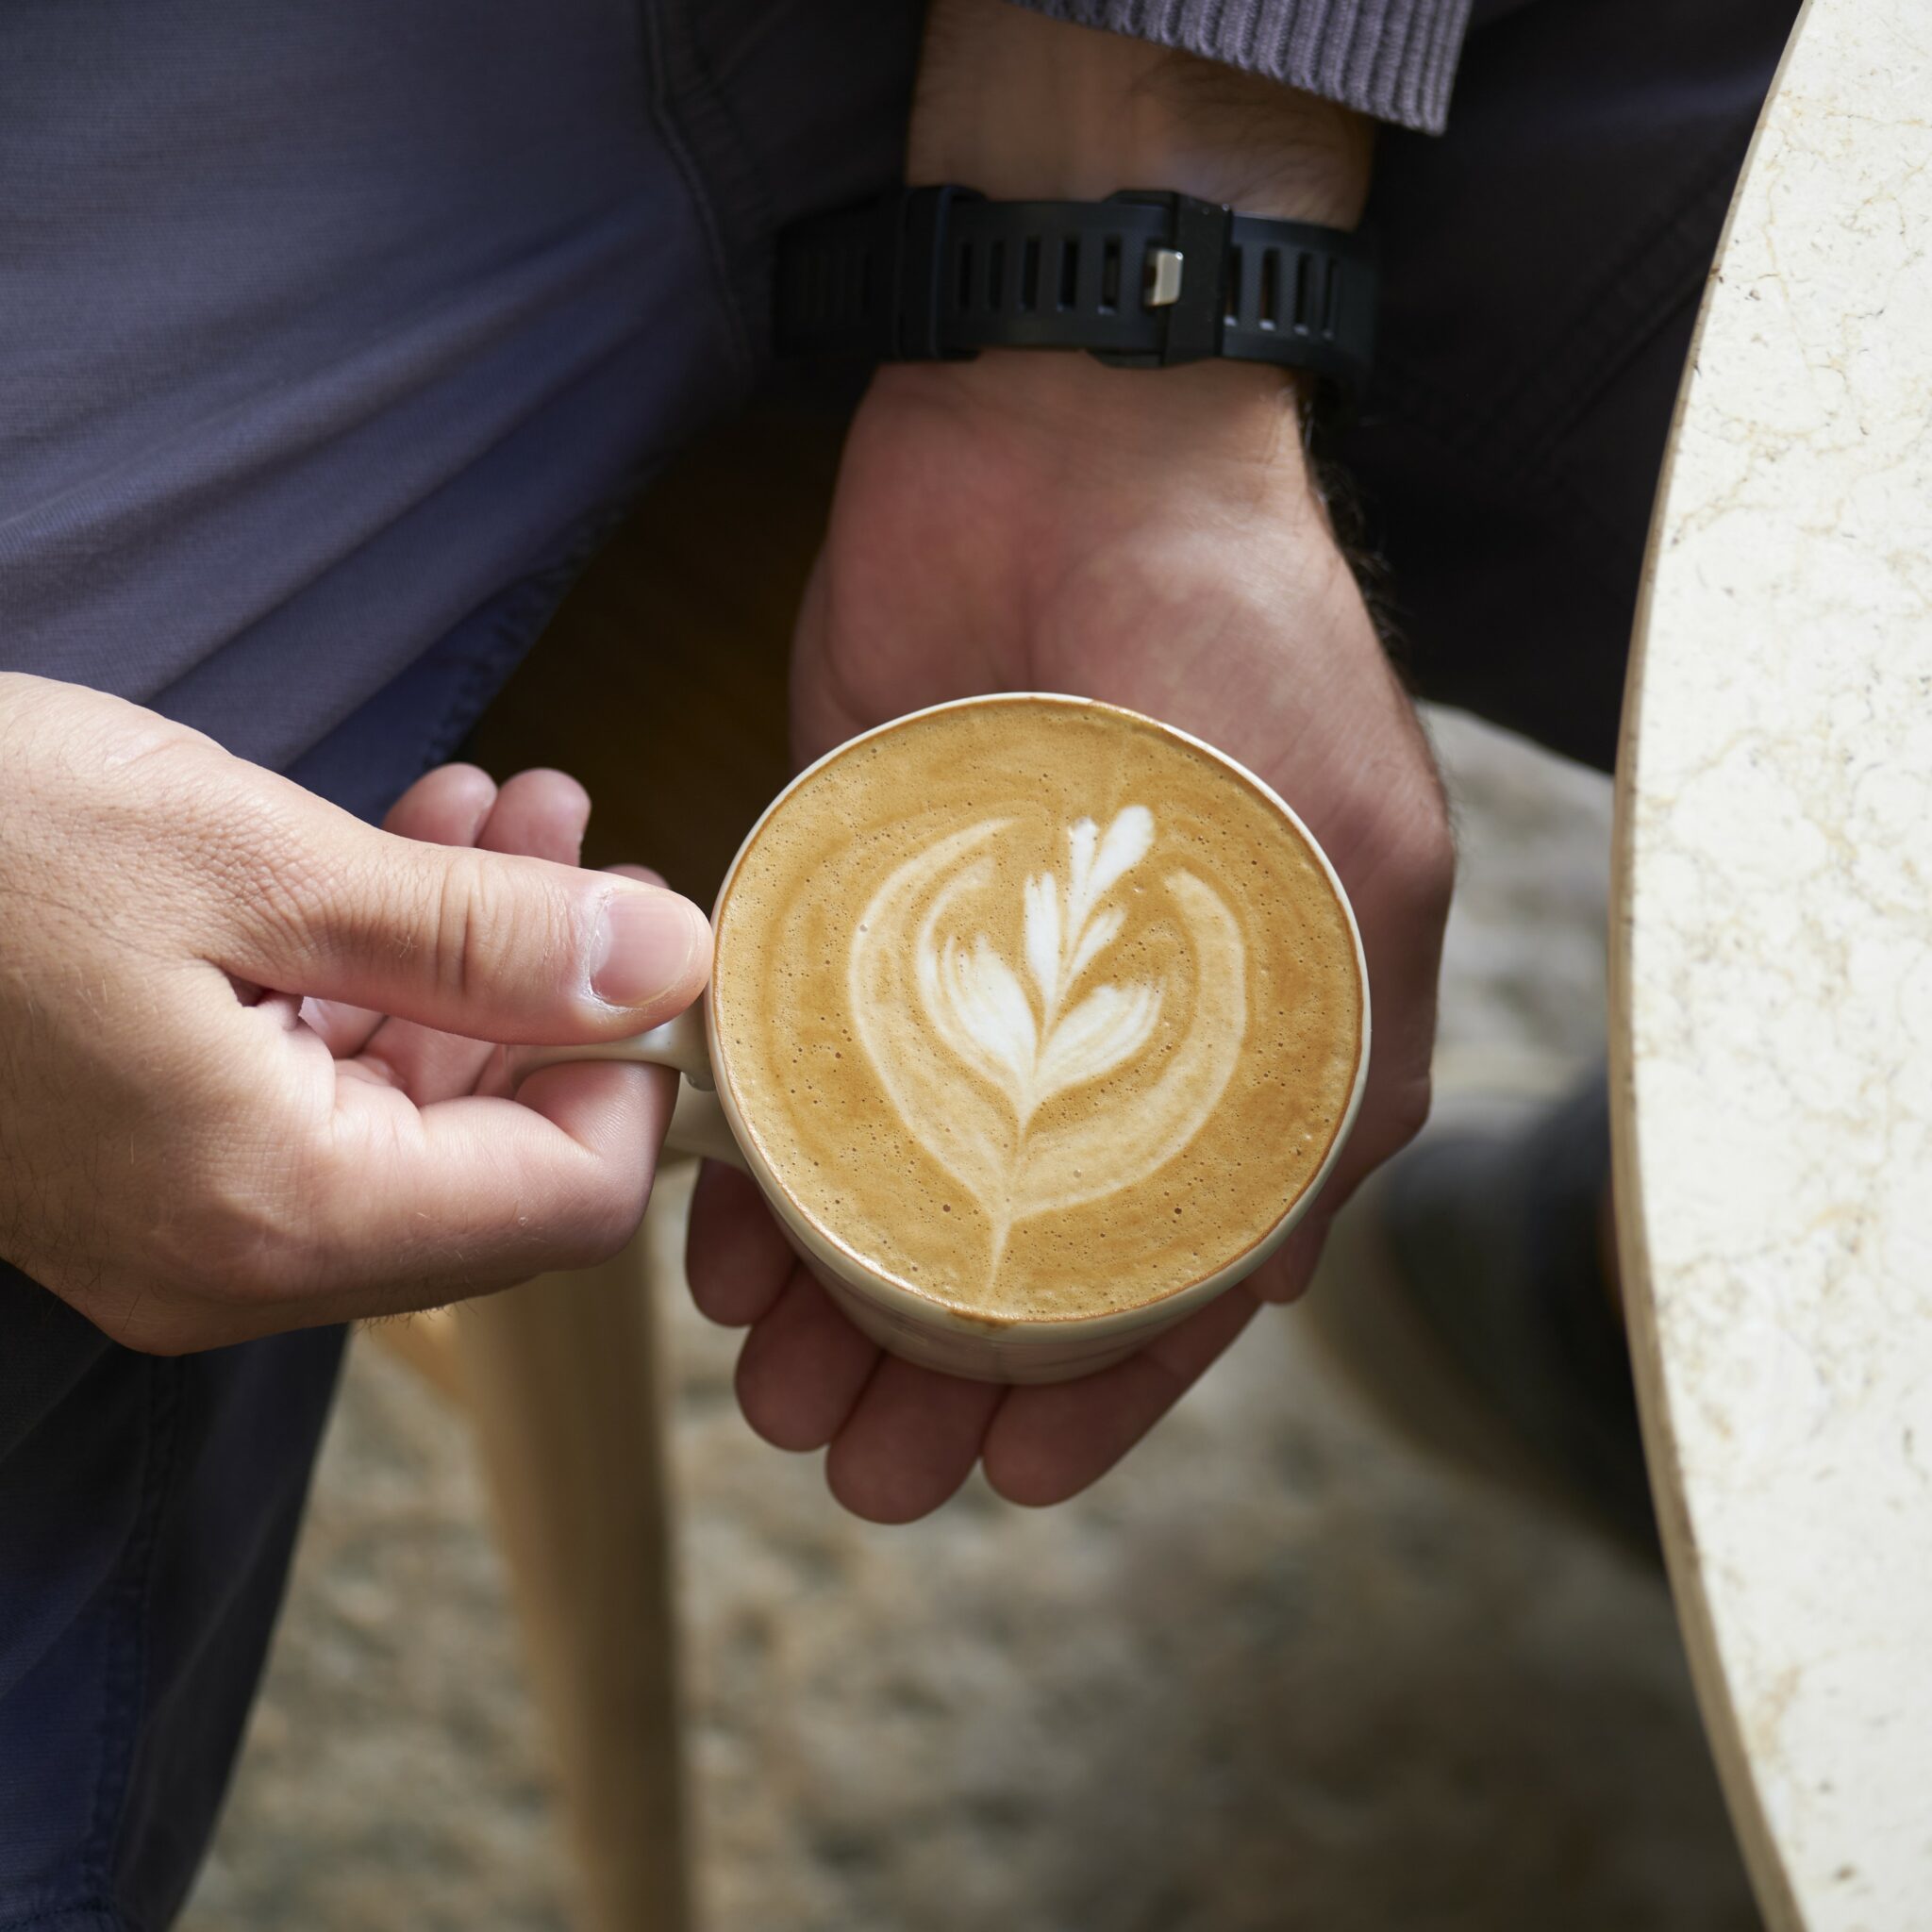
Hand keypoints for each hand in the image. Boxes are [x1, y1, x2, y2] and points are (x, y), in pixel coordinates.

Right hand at [0, 674, 710, 1352]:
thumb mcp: (251, 862)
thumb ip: (482, 937)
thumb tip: (669, 963)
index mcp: (277, 1215)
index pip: (567, 1204)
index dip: (640, 1072)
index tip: (660, 936)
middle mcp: (236, 1261)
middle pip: (495, 1163)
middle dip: (560, 994)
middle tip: (588, 845)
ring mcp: (184, 1224)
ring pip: (411, 1114)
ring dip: (478, 961)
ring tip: (514, 815)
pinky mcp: (145, 1161)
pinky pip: (317, 1091)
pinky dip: (382, 975)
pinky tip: (414, 848)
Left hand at [686, 1, 1451, 1520]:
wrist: (1070, 429)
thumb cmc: (1237, 630)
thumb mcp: (1339, 854)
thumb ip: (1324, 1058)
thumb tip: (1274, 1267)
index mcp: (1245, 1028)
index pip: (1177, 1262)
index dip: (1101, 1383)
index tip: (1014, 1475)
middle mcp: (1106, 1016)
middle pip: (1018, 1244)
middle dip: (938, 1367)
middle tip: (856, 1461)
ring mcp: (977, 963)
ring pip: (898, 1180)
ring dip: (838, 1292)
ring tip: (774, 1382)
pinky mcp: (858, 900)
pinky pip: (801, 1065)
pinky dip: (764, 1156)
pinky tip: (724, 1235)